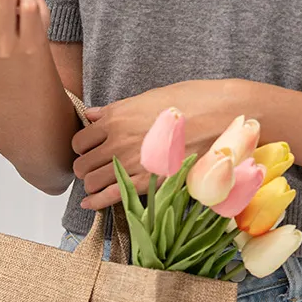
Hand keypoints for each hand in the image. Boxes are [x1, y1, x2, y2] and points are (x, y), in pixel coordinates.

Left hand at [72, 80, 240, 209]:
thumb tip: (92, 115)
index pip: (80, 140)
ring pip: (91, 181)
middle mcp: (117, 140)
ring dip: (92, 184)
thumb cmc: (191, 101)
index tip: (90, 151)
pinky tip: (89, 203)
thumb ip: (117, 110)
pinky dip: (95, 202)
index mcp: (116, 118)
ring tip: (100, 184)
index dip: (82, 148)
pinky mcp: (146, 181)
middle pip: (82, 163)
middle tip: (94, 170)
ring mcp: (130, 162)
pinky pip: (109, 196)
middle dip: (85, 168)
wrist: (222, 115)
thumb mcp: (149, 98)